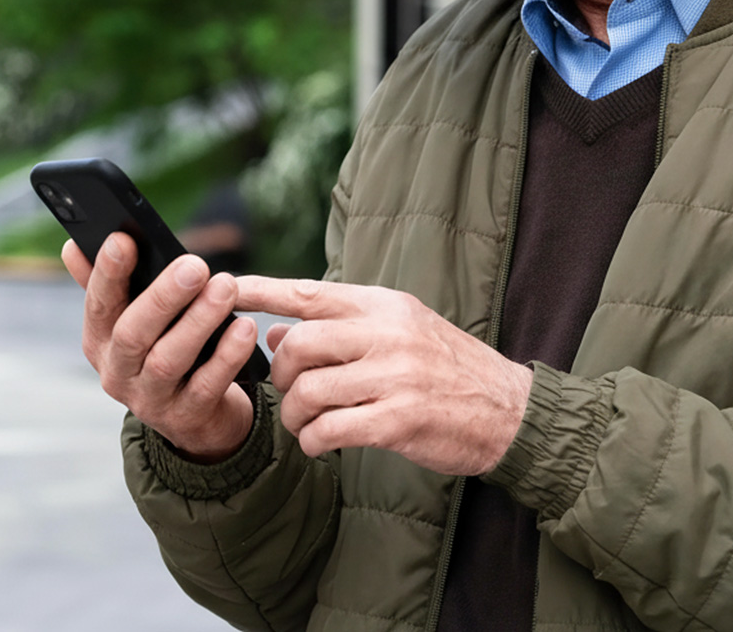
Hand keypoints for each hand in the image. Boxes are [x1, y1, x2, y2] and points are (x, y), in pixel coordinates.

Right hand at [62, 234, 258, 462]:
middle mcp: (117, 373)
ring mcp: (150, 400)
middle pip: (132, 334)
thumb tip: (72, 246)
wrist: (196, 417)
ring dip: (199, 321)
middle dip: (162, 297)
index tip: (123, 239)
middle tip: (195, 264)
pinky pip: (207, 385)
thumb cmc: (163, 349)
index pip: (97, 305)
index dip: (106, 273)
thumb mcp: (132, 321)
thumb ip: (110, 285)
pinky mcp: (187, 417)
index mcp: (99, 342)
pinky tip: (245, 327)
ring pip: (168, 360)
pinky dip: (227, 356)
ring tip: (226, 287)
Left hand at [232, 278, 532, 475]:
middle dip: (281, 376)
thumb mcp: (401, 331)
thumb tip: (275, 333)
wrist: (508, 411)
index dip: (261, 291)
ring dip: (296, 416)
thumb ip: (343, 329)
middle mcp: (387, 334)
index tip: (224, 289)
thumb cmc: (447, 371)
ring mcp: (394, 376)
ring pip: (309, 391)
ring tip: (307, 426)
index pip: (309, 293)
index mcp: (385, 306)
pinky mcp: (399, 420)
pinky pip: (330, 429)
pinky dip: (315, 441)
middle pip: (299, 345)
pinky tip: (322, 444)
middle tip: (291, 395)